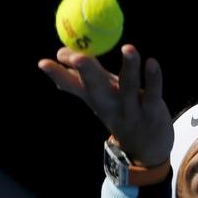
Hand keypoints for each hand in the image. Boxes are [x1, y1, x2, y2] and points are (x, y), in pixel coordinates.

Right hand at [38, 44, 173, 166]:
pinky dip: (154, 78)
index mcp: (95, 99)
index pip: (73, 86)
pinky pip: (153, 93)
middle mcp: (110, 104)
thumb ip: (84, 77)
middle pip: (96, 87)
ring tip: (128, 48)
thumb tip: (62, 54)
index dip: (58, 75)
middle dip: (86, 72)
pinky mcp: (153, 111)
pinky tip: (152, 62)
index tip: (43, 63)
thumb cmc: (122, 114)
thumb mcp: (100, 98)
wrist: (147, 150)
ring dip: (129, 67)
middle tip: (77, 56)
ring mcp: (131, 109)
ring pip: (129, 86)